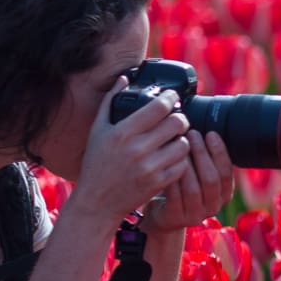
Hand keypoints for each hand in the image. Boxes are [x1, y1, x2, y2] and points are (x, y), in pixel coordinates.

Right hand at [69, 78, 193, 221]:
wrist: (96, 201)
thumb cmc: (96, 163)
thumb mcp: (97, 130)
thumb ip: (110, 101)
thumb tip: (124, 78)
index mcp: (122, 132)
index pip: (158, 107)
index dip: (170, 98)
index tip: (172, 96)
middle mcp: (137, 149)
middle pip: (177, 123)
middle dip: (180, 118)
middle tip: (177, 118)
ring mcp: (149, 168)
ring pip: (183, 144)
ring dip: (182, 139)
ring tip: (175, 138)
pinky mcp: (158, 184)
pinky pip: (182, 165)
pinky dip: (181, 159)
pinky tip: (173, 156)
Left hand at [141, 130, 233, 232]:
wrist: (163, 215)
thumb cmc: (182, 188)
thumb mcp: (198, 175)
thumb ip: (206, 159)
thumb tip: (208, 127)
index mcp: (223, 195)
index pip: (227, 172)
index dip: (220, 152)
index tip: (211, 133)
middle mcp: (213, 206)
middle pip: (211, 179)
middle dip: (202, 153)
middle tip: (192, 133)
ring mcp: (195, 214)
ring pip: (193, 187)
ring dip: (186, 163)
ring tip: (177, 144)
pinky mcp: (176, 217)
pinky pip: (174, 195)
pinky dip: (170, 176)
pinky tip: (164, 160)